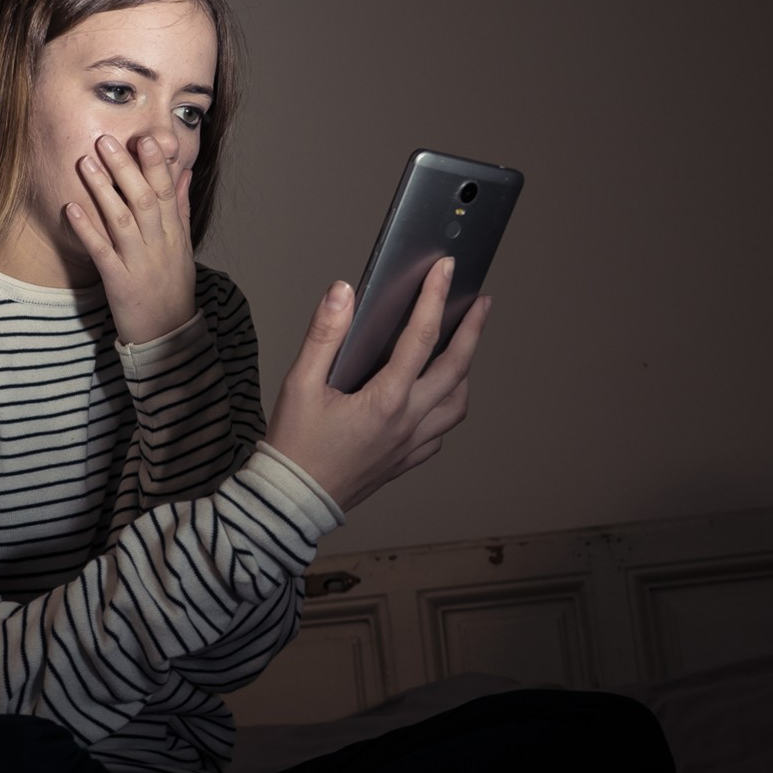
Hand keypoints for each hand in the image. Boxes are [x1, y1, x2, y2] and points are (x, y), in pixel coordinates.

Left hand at [63, 134, 197, 344]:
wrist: (168, 333)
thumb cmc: (173, 286)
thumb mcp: (183, 246)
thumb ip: (181, 207)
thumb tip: (183, 172)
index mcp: (174, 233)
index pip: (166, 191)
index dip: (155, 164)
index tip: (145, 138)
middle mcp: (159, 244)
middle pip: (143, 199)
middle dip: (125, 168)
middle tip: (106, 140)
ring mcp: (139, 262)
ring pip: (121, 220)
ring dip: (103, 190)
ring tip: (86, 163)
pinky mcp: (119, 281)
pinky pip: (101, 250)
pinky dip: (86, 228)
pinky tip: (71, 207)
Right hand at [265, 258, 491, 513]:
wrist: (292, 503)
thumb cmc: (294, 446)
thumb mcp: (299, 384)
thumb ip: (324, 335)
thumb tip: (343, 293)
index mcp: (385, 400)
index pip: (421, 338)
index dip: (435, 298)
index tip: (445, 269)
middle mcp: (407, 423)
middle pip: (455, 369)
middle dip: (472, 331)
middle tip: (480, 304)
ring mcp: (410, 445)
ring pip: (456, 405)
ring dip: (464, 373)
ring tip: (461, 349)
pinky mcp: (404, 462)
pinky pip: (440, 433)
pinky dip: (445, 408)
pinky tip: (434, 398)